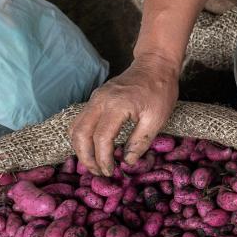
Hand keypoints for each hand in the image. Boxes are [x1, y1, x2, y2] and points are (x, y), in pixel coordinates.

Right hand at [68, 53, 180, 176]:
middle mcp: (100, 100)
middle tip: (98, 172)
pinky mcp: (96, 98)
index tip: (111, 171)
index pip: (101, 138)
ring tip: (94, 163)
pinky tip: (93, 148)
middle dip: (86, 157)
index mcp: (117, 105)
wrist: (156, 64)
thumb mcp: (158, 118)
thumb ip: (141, 141)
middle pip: (80, 134)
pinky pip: (81, 120)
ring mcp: (95, 98)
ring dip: (81, 148)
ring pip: (76, 127)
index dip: (103, 158)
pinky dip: (82, 137)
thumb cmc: (160, 90)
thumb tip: (127, 162)